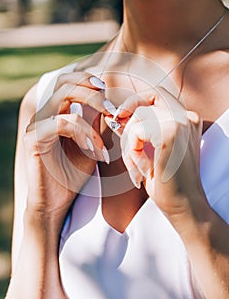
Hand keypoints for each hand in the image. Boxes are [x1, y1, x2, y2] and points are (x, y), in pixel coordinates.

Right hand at [24, 72, 111, 217]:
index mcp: (55, 113)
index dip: (89, 82)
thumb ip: (93, 121)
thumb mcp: (89, 142)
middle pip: (64, 82)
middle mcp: (43, 115)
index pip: (68, 82)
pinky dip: (83, 132)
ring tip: (110, 126)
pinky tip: (95, 150)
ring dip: (91, 108)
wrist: (56, 202)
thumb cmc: (73, 173)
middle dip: (91, 88)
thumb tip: (107, 101)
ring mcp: (35, 126)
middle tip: (110, 106)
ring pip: (63, 97)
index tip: (111, 97)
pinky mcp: (33, 140)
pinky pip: (61, 123)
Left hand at [106, 87, 204, 218]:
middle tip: (128, 149)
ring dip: (129, 144)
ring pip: (137, 118)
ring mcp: (181, 122)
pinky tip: (143, 169)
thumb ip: (135, 129)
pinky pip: (136, 131)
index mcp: (186, 118)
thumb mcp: (148, 149)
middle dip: (128, 123)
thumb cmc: (165, 181)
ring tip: (137, 166)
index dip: (134, 104)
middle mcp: (187, 115)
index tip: (121, 121)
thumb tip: (113, 115)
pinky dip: (132, 151)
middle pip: (143, 103)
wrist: (183, 206)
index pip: (154, 94)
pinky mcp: (170, 133)